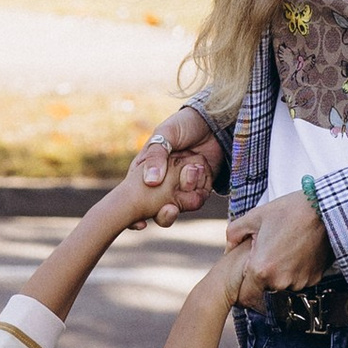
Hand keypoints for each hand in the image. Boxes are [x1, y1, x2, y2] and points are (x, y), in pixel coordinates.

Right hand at [130, 104, 224, 229]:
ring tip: (192, 173)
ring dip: (186, 196)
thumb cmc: (183, 124)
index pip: (134, 198)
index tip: (140, 226)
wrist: (214, 121)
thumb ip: (156, 156)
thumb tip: (150, 183)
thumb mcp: (165, 135)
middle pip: (157, 210)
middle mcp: (162, 184)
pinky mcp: (200, 187)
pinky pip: (198, 199)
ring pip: (179, 207)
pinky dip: (201, 189)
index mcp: (146, 171)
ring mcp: (181, 187)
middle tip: (170, 209)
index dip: (133, 216)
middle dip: (164, 214)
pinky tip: (202, 170)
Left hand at [222, 189, 329, 308]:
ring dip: (282, 272)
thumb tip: (229, 248)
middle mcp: (281, 281)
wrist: (324, 209)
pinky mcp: (315, 278)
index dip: (243, 288)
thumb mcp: (254, 217)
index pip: (246, 297)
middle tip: (269, 253)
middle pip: (266, 288)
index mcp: (261, 269)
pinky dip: (297, 269)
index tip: (246, 279)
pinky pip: (300, 278)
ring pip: (284, 284)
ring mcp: (300, 281)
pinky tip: (299, 250)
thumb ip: (234, 234)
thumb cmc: (289, 211)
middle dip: (264, 275)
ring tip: (285, 248)